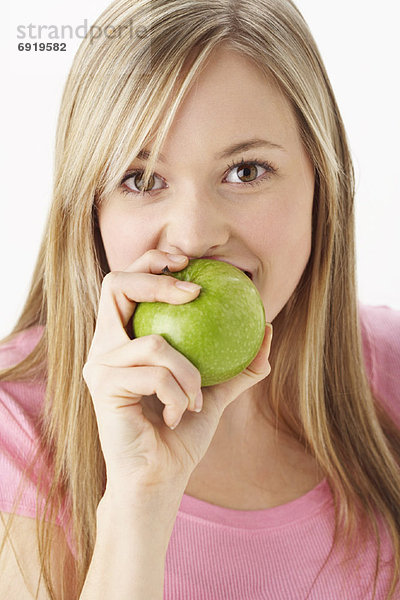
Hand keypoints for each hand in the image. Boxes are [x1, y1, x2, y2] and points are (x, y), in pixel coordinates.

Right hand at [83, 250, 271, 497]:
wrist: (159, 478)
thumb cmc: (181, 434)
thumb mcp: (215, 392)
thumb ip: (237, 363)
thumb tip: (267, 329)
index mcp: (123, 339)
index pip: (126, 283)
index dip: (152, 263)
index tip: (189, 265)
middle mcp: (103, 346)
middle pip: (114, 285)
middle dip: (157, 281)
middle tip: (194, 294)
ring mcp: (99, 365)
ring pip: (152, 341)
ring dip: (188, 372)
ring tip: (196, 398)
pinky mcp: (102, 387)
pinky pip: (156, 374)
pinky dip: (180, 394)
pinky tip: (181, 415)